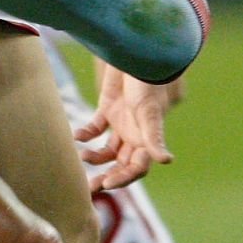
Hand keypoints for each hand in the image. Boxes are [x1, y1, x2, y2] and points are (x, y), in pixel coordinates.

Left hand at [75, 67, 180, 191]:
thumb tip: (167, 161)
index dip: (123, 178)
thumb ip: (154, 136)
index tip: (107, 184)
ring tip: (82, 156)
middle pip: (121, 163)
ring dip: (95, 157)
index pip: (137, 167)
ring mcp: (121, 122)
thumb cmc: (148, 83)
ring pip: (107, 149)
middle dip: (108, 176)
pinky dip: (86, 133)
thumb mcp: (149, 110)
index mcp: (146, 138)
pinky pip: (96, 127)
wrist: (136, 54)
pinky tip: (76, 135)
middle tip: (90, 188)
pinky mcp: (108, 108)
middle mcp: (135, 134)